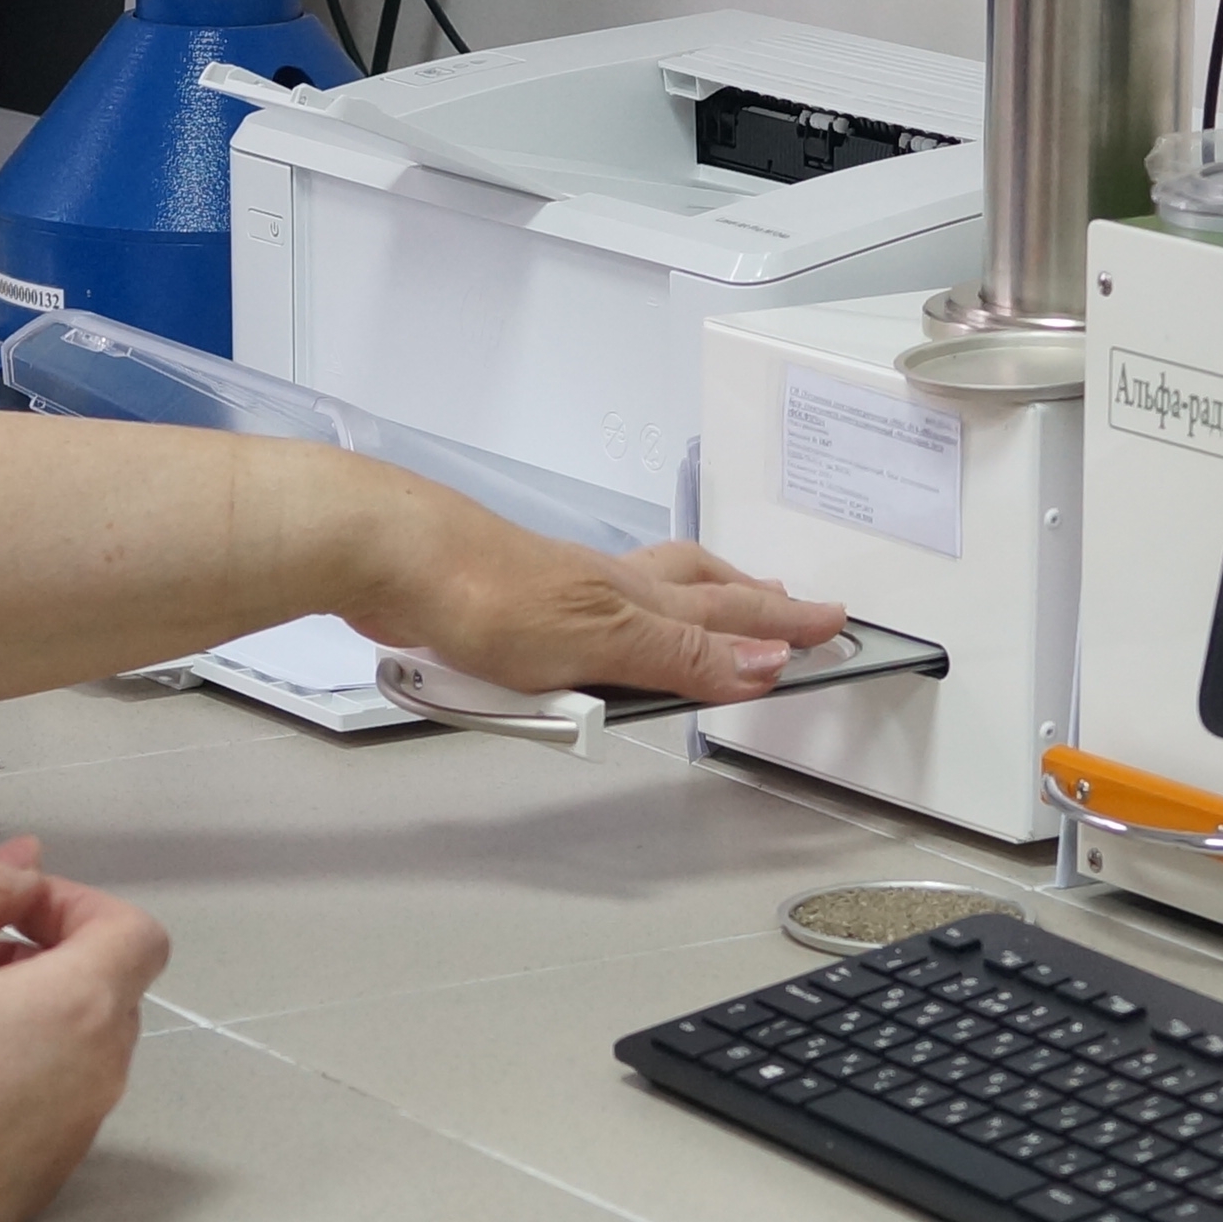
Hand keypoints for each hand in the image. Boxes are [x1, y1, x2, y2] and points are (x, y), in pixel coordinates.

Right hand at [0, 840, 171, 1221]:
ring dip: (30, 1019)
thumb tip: (27, 864)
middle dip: (48, 958)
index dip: (76, 905)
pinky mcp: (43, 1183)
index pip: (136, 933)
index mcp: (80, 1009)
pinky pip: (51, 1107)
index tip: (6, 913)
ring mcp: (77, 1137)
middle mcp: (100, 1076)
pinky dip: (16, 1080)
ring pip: (78, 1051)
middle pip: (109, 990)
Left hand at [349, 515, 845, 704]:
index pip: (731, 616)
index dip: (782, 625)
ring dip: (687, 600)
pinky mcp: (512, 611)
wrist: (392, 557)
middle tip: (786, 603)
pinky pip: (583, 617)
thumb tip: (765, 663)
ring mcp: (560, 595)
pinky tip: (601, 630)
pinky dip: (614, 616)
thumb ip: (681, 657)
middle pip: (695, 589)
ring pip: (642, 592)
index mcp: (639, 597)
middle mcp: (606, 588)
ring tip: (714, 607)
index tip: (830, 625)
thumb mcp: (601, 640)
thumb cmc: (485, 589)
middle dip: (748, 599)